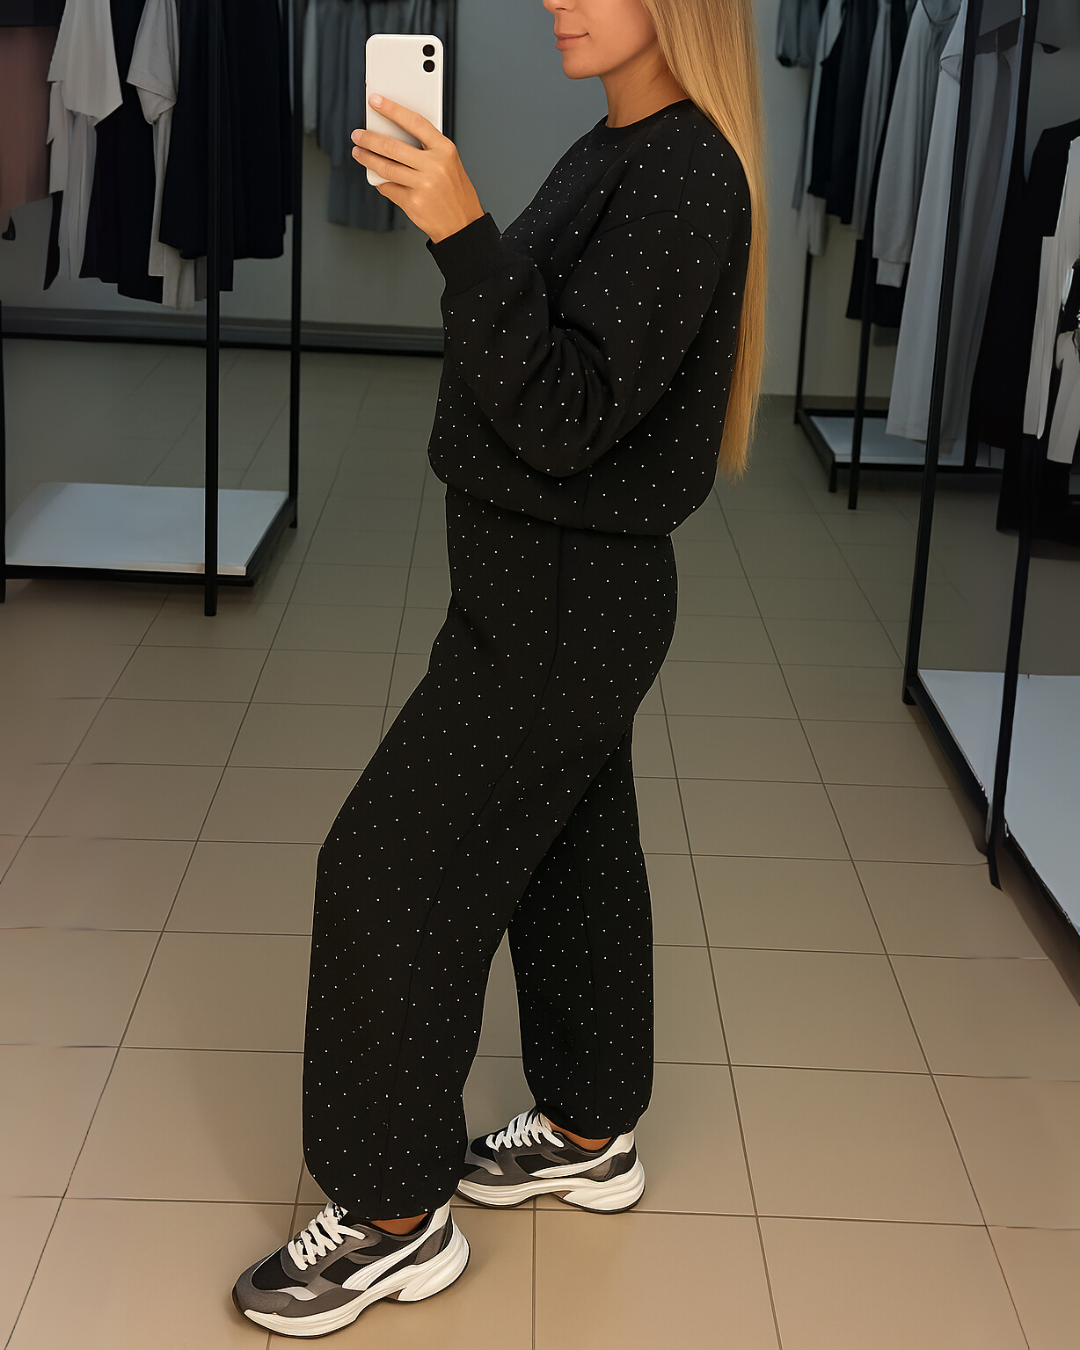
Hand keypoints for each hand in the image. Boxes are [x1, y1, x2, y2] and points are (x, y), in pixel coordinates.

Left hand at [352, 94, 484, 243]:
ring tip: (359, 153)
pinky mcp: (412, 202)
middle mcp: (434, 166)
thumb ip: (427, 149)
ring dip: (367, 158)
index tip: (376, 101)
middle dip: (370, 138)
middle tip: (358, 135)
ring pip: (385, 167)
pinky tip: (377, 177)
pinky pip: (388, 187)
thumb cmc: (456, 193)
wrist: (462, 225)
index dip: (392, 109)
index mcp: (445, 150)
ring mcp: (422, 185)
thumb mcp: (449, 163)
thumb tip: (396, 135)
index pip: (414, 122)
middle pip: (393, 146)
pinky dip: (380, 182)